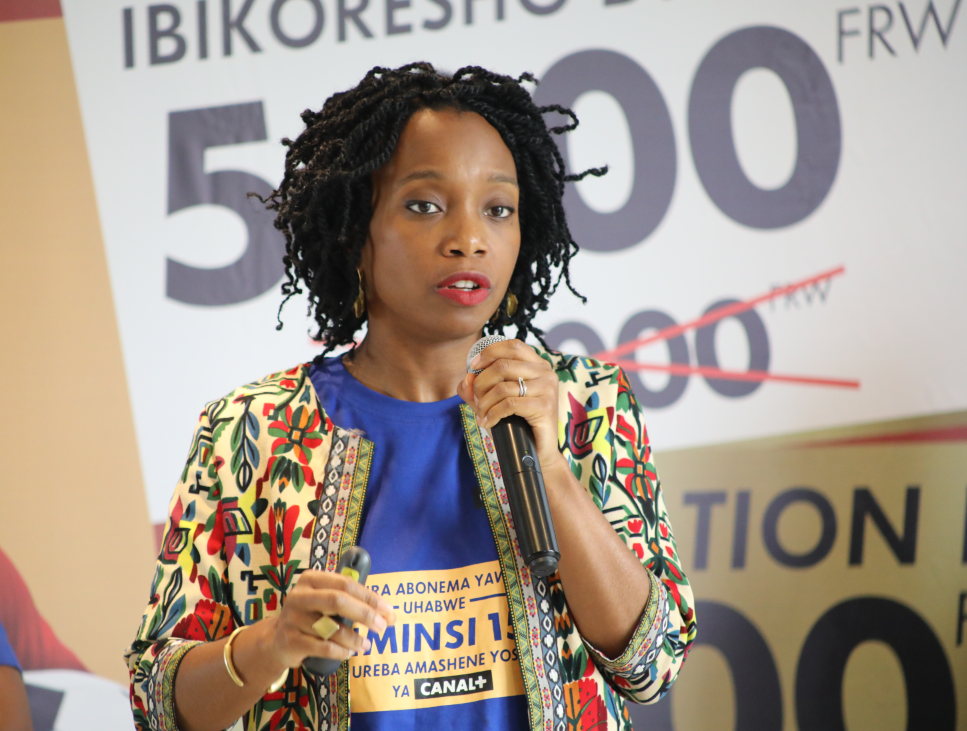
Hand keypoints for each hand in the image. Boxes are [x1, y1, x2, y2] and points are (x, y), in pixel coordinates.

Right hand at [263, 569, 395, 668]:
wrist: (277, 640)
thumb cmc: (311, 616)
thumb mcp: (324, 600)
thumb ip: (351, 600)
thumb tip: (388, 613)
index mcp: (311, 579)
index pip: (346, 584)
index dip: (370, 597)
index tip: (388, 610)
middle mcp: (299, 595)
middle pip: (338, 601)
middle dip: (365, 614)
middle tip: (383, 627)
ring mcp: (292, 618)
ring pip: (332, 628)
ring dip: (354, 638)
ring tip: (366, 645)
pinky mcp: (291, 640)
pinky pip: (323, 647)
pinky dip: (341, 651)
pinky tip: (349, 652)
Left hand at [456, 339, 566, 475]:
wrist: (538, 452)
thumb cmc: (517, 423)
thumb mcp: (492, 402)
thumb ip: (476, 389)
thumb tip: (466, 379)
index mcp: (537, 365)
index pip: (513, 345)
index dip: (489, 353)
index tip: (473, 367)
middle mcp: (546, 372)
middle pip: (503, 365)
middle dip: (481, 383)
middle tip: (476, 400)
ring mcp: (548, 389)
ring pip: (503, 386)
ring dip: (485, 402)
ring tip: (481, 414)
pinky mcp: (545, 406)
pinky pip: (509, 404)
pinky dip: (492, 414)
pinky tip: (487, 422)